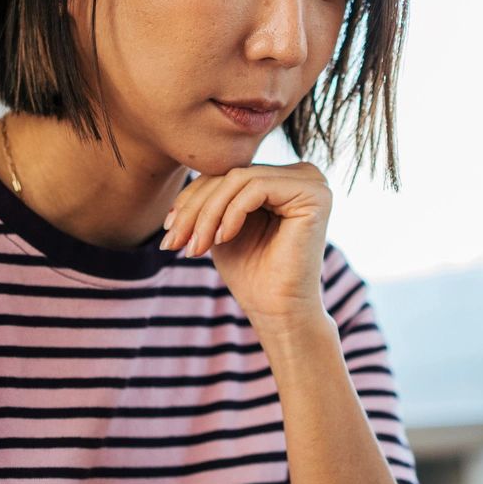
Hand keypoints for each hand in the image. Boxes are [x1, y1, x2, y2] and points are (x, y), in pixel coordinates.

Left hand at [158, 162, 332, 326]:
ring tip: (196, 247)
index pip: (226, 174)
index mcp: (282, 179)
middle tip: (173, 242)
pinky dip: (231, 213)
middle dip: (195, 209)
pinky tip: (223, 239)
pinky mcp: (314, 193)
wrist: (278, 311)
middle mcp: (301, 173)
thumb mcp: (220, 226)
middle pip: (232, 173)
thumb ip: (213, 196)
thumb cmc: (251, 274)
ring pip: (240, 178)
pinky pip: (256, 187)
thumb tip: (186, 172)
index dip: (191, 199)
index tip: (168, 231)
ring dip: (208, 214)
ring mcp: (311, 180)